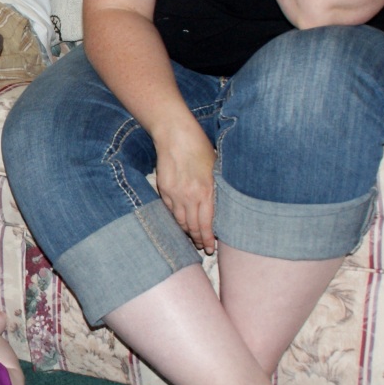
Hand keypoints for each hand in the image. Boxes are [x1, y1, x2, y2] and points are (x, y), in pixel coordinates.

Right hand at [150, 122, 218, 253]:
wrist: (175, 136)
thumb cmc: (199, 148)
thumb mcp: (215, 168)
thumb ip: (216, 189)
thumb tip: (220, 206)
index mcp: (206, 191)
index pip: (207, 224)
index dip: (208, 239)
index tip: (211, 248)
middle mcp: (189, 196)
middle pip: (192, 226)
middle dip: (198, 239)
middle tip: (201, 248)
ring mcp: (174, 194)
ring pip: (180, 221)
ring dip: (186, 232)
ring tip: (191, 239)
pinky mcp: (163, 190)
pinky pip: (169, 211)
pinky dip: (175, 219)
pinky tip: (180, 223)